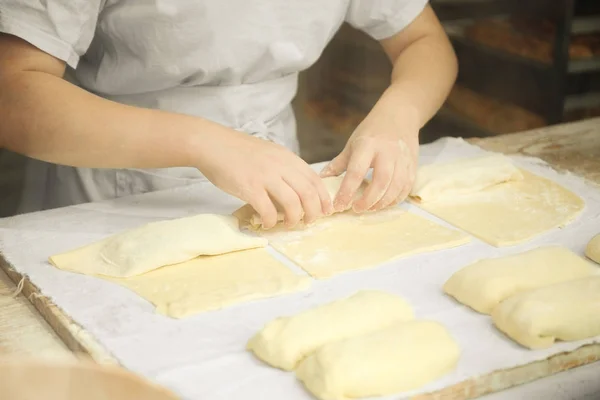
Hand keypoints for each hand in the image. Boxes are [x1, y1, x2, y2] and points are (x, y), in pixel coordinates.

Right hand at [197, 129, 332, 228]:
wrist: (212, 144)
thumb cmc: (238, 151)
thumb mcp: (269, 154)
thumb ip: (283, 168)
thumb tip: (295, 191)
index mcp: (287, 157)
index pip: (315, 179)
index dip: (323, 198)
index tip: (326, 211)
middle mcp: (280, 165)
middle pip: (308, 193)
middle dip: (314, 212)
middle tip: (309, 222)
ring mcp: (265, 176)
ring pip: (293, 203)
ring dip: (294, 219)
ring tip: (289, 225)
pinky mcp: (250, 187)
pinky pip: (268, 210)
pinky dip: (271, 221)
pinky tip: (267, 224)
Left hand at [320, 105, 418, 212]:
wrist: (400, 115)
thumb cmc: (372, 130)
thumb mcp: (353, 143)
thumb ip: (339, 163)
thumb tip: (321, 179)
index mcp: (368, 145)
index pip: (356, 171)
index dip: (347, 191)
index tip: (339, 205)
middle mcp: (387, 152)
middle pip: (381, 181)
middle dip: (368, 200)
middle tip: (356, 209)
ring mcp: (402, 159)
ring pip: (396, 186)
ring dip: (382, 202)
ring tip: (370, 208)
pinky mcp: (412, 165)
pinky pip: (406, 187)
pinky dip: (395, 199)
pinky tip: (384, 203)